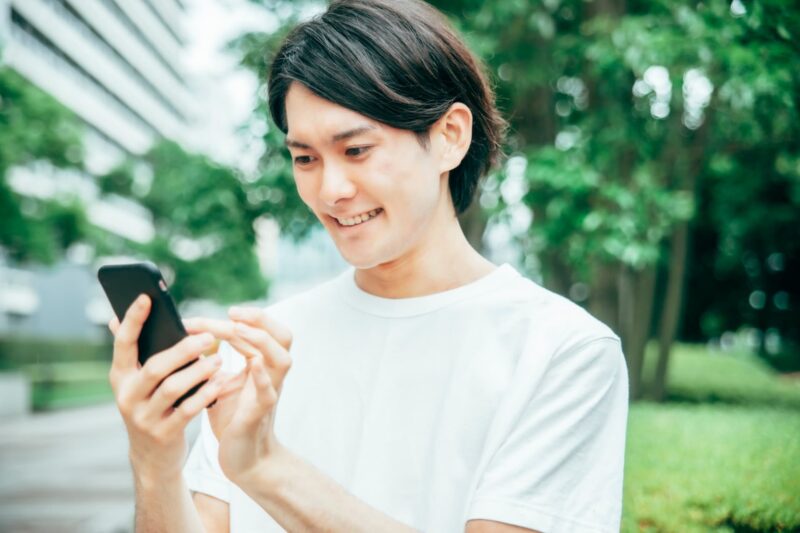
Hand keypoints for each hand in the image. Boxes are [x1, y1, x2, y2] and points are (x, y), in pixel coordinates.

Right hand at [108, 294, 227, 480]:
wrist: (153, 458)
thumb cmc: (152, 407)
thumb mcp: (137, 383)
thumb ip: (134, 354)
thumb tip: (115, 318)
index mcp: (121, 377)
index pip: (123, 343)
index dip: (133, 320)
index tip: (146, 297)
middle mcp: (127, 396)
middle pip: (155, 366)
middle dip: (183, 349)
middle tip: (209, 336)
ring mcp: (144, 417)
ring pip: (172, 388)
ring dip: (198, 371)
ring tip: (219, 360)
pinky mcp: (163, 433)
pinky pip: (187, 410)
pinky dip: (205, 394)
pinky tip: (221, 383)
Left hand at [183, 307, 292, 483]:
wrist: (243, 458)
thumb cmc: (231, 418)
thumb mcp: (221, 382)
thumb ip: (213, 360)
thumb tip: (183, 337)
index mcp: (261, 365)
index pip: (262, 330)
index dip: (244, 317)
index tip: (222, 311)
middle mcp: (271, 374)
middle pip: (282, 336)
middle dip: (259, 320)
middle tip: (231, 312)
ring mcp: (270, 392)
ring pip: (281, 359)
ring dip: (261, 341)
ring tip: (237, 330)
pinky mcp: (261, 413)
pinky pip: (269, 392)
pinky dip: (262, 377)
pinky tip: (251, 365)